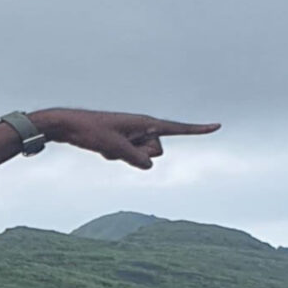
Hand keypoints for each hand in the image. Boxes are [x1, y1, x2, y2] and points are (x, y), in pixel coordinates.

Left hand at [37, 109, 220, 169]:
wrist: (69, 125)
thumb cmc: (91, 131)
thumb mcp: (114, 148)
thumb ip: (135, 158)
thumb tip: (150, 164)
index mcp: (145, 122)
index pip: (177, 128)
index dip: (198, 129)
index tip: (218, 126)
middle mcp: (143, 127)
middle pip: (156, 152)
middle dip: (140, 154)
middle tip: (117, 143)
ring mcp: (134, 136)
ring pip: (144, 158)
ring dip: (127, 156)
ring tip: (109, 144)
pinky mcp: (125, 142)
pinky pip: (129, 158)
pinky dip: (117, 156)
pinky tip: (103, 147)